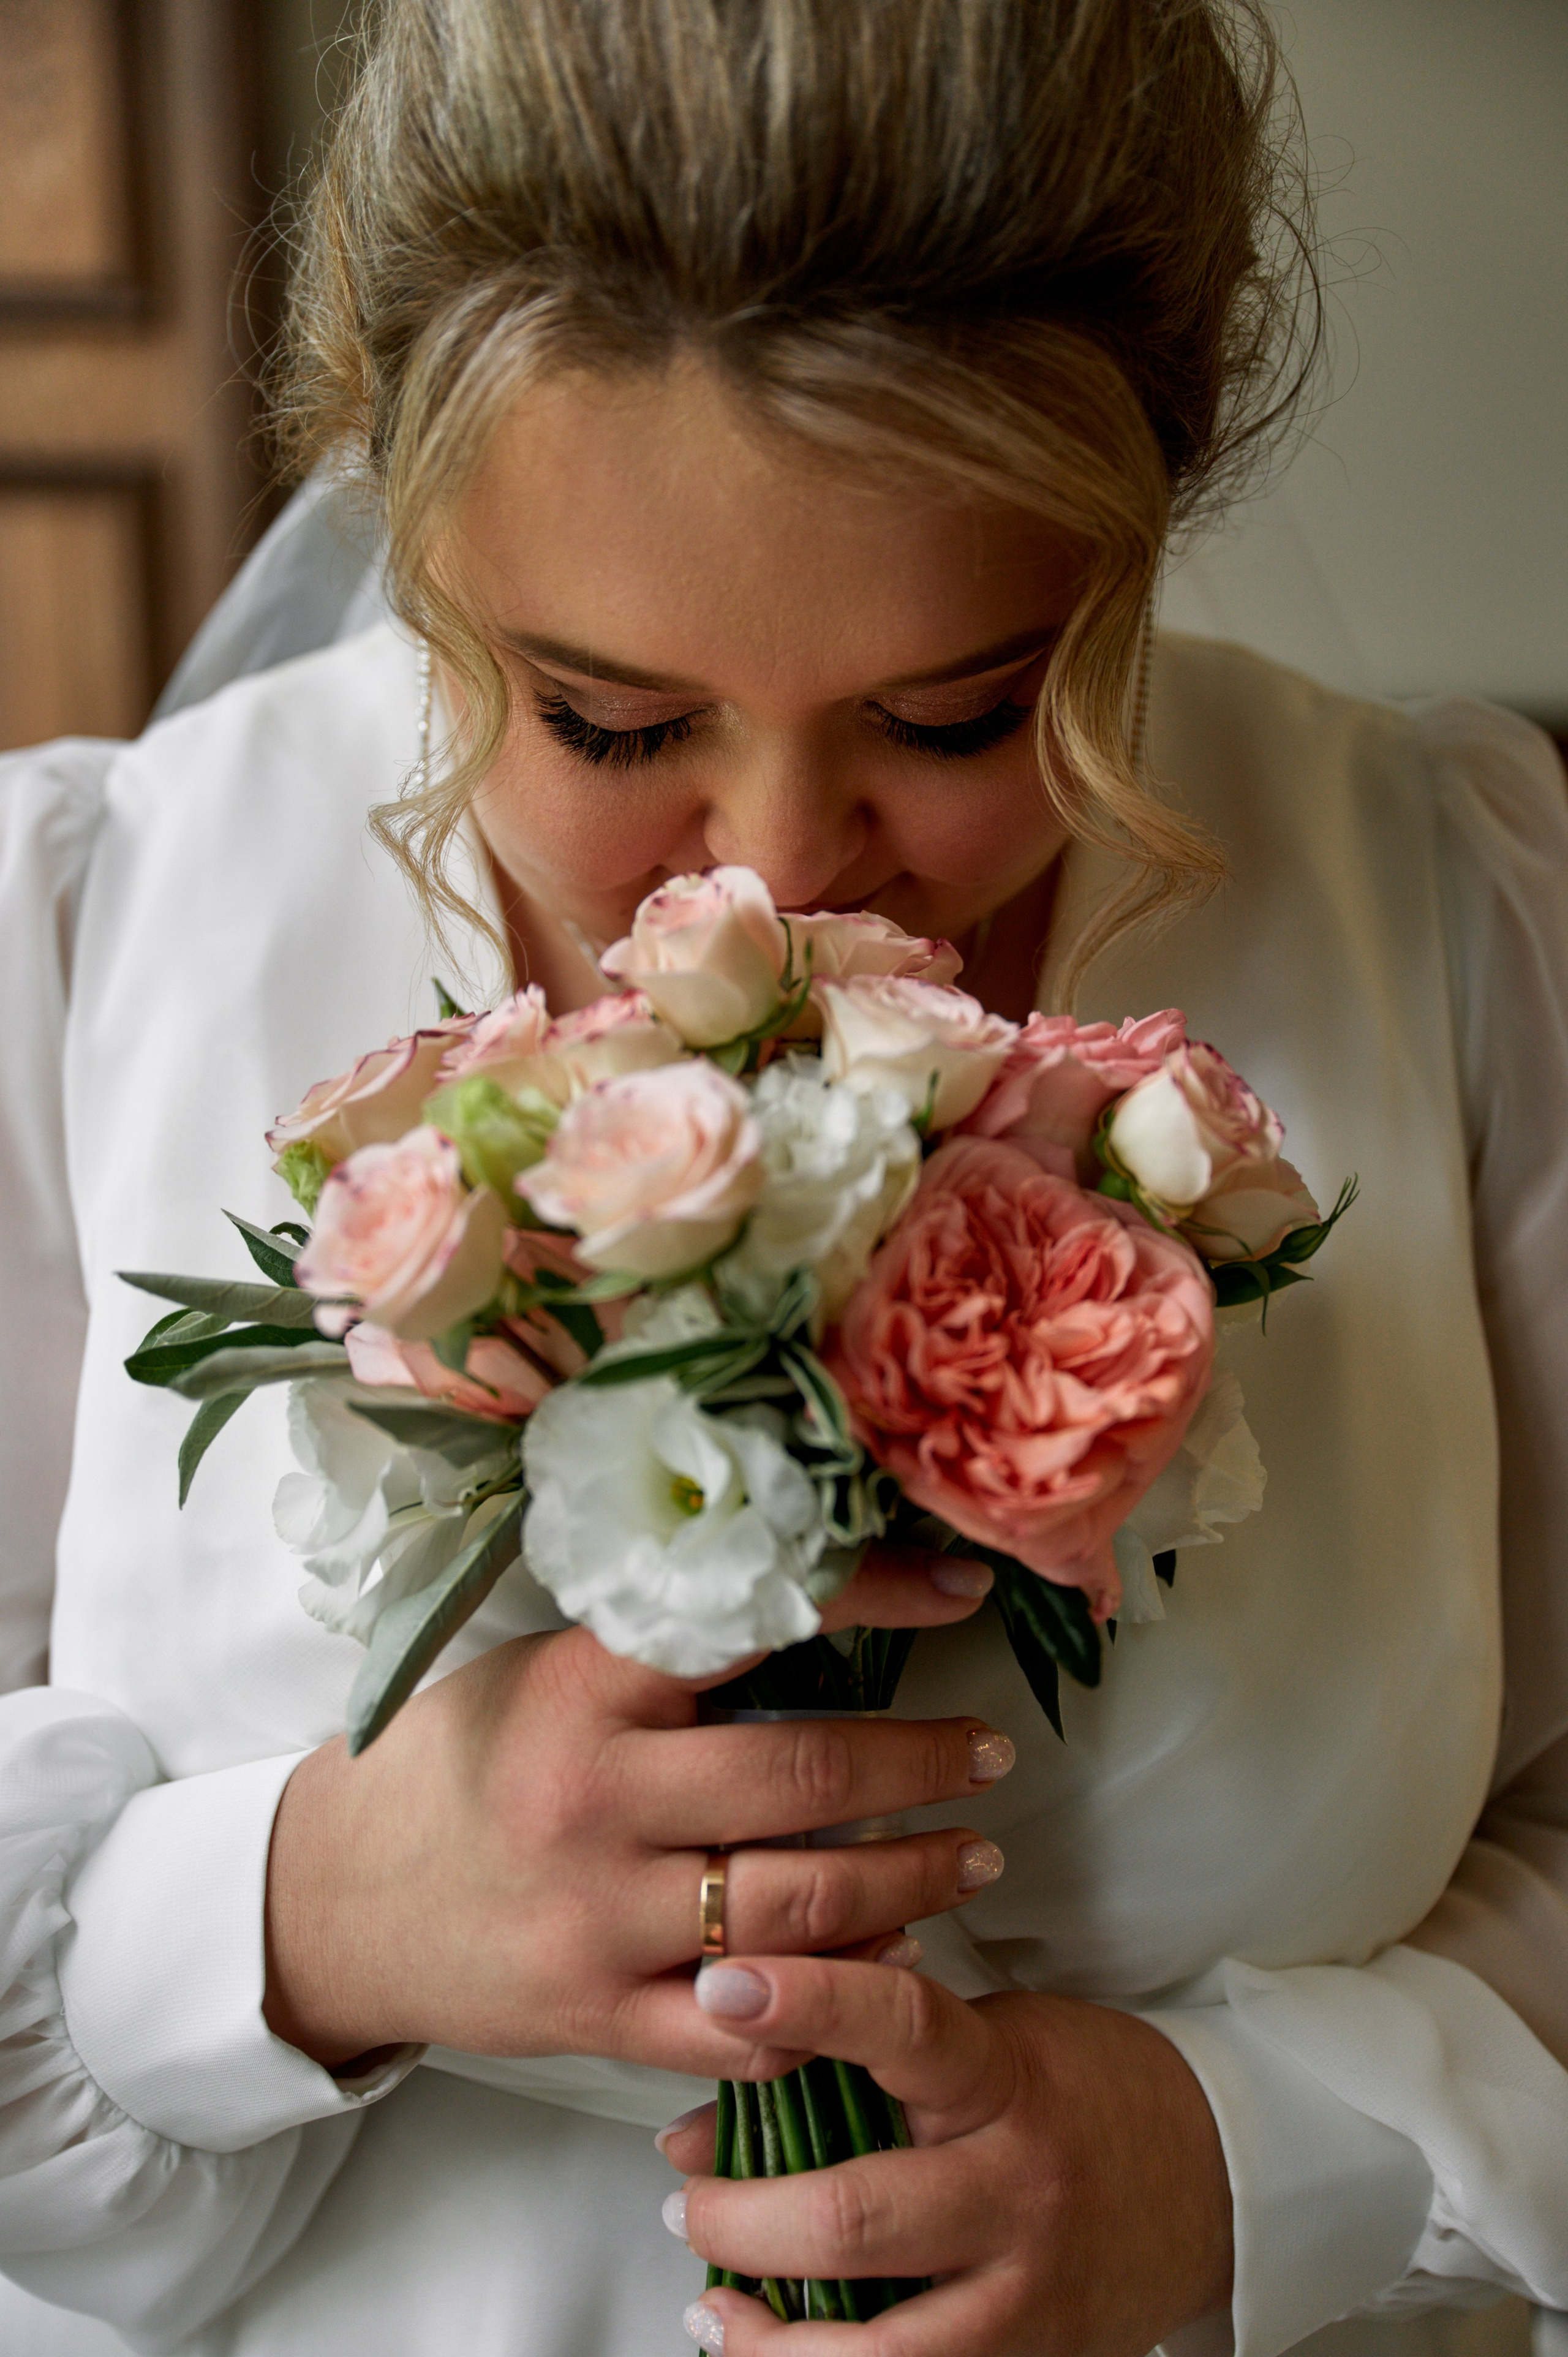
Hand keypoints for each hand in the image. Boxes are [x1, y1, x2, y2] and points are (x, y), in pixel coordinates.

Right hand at [263, 1544, 1011, 2071]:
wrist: (333, 1899)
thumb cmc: (454, 1763)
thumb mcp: (543, 1675)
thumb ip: (662, 1659)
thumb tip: (818, 1612)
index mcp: (583, 1693)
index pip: (750, 1618)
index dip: (872, 1593)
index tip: (961, 1584)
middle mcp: (596, 1803)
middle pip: (808, 1778)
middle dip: (927, 1766)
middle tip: (991, 1756)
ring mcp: (601, 1922)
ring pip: (802, 1905)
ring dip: (914, 1879)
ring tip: (974, 1857)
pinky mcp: (600, 2019)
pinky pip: (754, 2022)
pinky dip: (839, 1993)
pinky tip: (891, 1959)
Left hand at [664, 1955, 1232, 2356]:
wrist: (1212, 2178)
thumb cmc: (1077, 2091)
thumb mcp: (985, 2040)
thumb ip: (855, 2065)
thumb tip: (700, 2120)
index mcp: (1000, 2080)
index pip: (899, 2025)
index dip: (807, 2000)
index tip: (722, 1984)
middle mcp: (1014, 2189)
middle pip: (855, 2215)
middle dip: (741, 2218)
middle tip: (687, 2200)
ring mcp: (1023, 2291)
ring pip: (875, 2348)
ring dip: (766, 2332)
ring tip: (713, 2299)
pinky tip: (768, 2350)